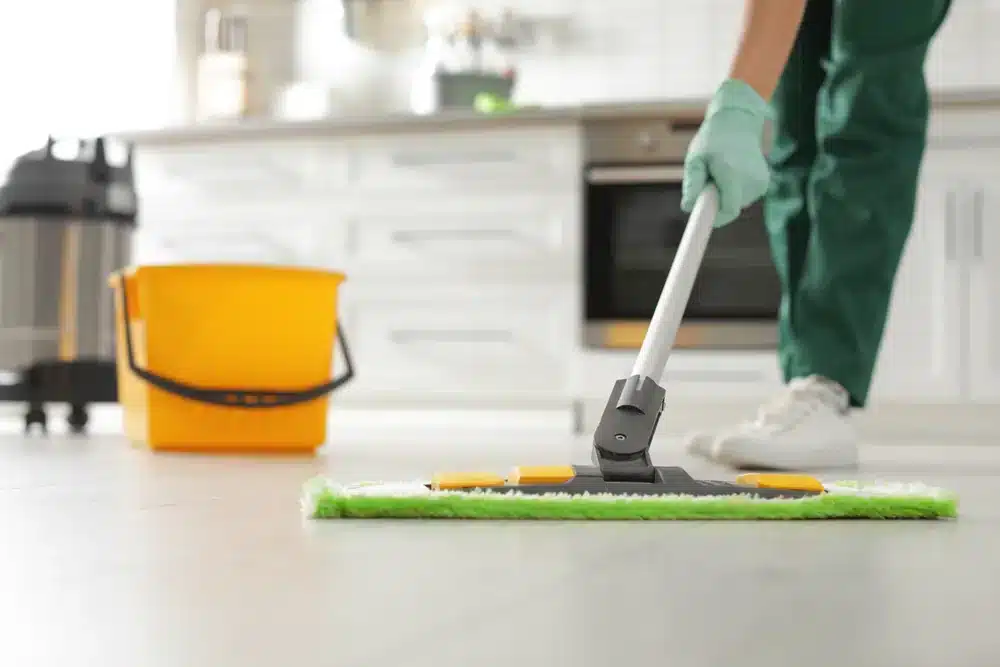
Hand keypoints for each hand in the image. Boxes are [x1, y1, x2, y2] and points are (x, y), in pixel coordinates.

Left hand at [681, 79, 771, 226]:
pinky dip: (734, 192)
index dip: (715, 221)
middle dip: (715, 202)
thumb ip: (692, 183)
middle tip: (708, 180)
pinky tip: (733, 172)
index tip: (703, 229)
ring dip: (724, 195)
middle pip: (729, 209)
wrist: (739, 122)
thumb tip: (688, 207)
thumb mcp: (696, 158)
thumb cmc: (712, 140)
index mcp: (733, 173)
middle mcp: (751, 180)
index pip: (728, 210)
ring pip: (735, 205)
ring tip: (721, 171)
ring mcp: (760, 183)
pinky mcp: (764, 185)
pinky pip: (742, 199)